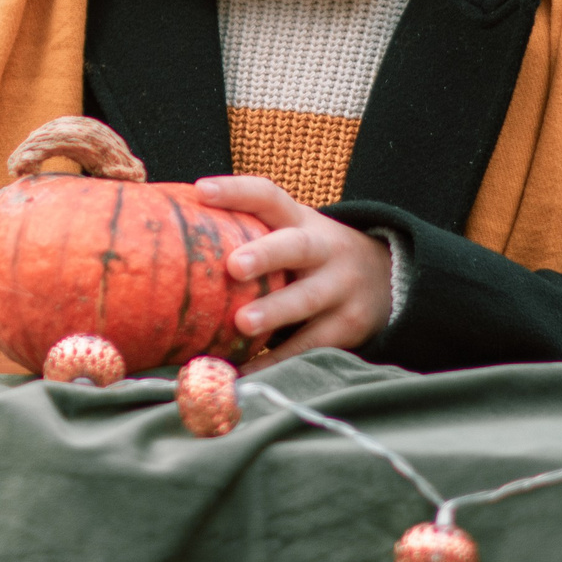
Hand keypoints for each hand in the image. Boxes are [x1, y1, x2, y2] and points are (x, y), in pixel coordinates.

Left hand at [197, 176, 392, 370]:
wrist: (389, 279)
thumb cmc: (311, 257)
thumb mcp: (293, 233)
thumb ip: (251, 232)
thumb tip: (172, 239)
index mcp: (300, 221)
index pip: (268, 197)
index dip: (236, 191)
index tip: (200, 191)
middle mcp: (324, 249)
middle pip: (296, 246)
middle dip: (265, 254)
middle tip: (233, 266)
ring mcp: (340, 287)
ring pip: (307, 298)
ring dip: (275, 310)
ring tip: (242, 323)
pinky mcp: (348, 326)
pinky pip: (311, 344)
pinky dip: (279, 359)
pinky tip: (248, 371)